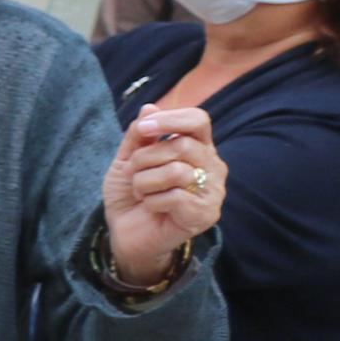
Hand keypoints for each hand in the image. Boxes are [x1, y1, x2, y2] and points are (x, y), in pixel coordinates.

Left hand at [101, 104, 225, 286]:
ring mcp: (213, 191)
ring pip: (176, 171)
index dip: (170, 119)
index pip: (198, 120)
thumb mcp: (128, 160)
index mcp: (197, 147)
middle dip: (145, 159)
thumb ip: (139, 136)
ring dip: (144, 182)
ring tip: (143, 193)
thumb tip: (149, 107)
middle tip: (135, 174)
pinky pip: (174, 197)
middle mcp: (212, 166)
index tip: (144, 129)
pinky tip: (152, 208)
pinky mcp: (206, 214)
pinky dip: (152, 201)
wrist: (126, 233)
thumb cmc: (132, 194)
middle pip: (181, 145)